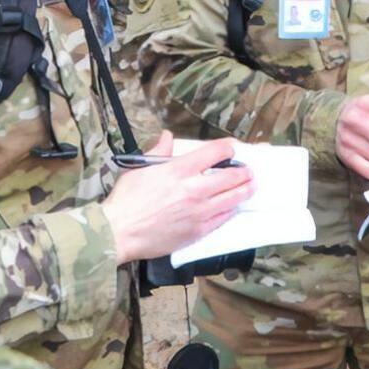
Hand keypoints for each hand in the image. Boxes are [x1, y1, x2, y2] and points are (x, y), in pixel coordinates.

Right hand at [102, 131, 253, 264]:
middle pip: (231, 176)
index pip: (215, 153)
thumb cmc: (126, 200)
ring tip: (250, 186)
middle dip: (244, 171)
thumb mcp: (140, 168)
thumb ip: (159, 152)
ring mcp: (198, 212)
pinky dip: (231, 210)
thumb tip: (167, 137)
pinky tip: (234, 207)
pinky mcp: (197, 231)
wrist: (118, 232)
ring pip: (233, 198)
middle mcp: (193, 189)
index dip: (228, 148)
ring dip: (245, 190)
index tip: (232, 148)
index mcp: (179, 170)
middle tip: (249, 170)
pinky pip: (223, 218)